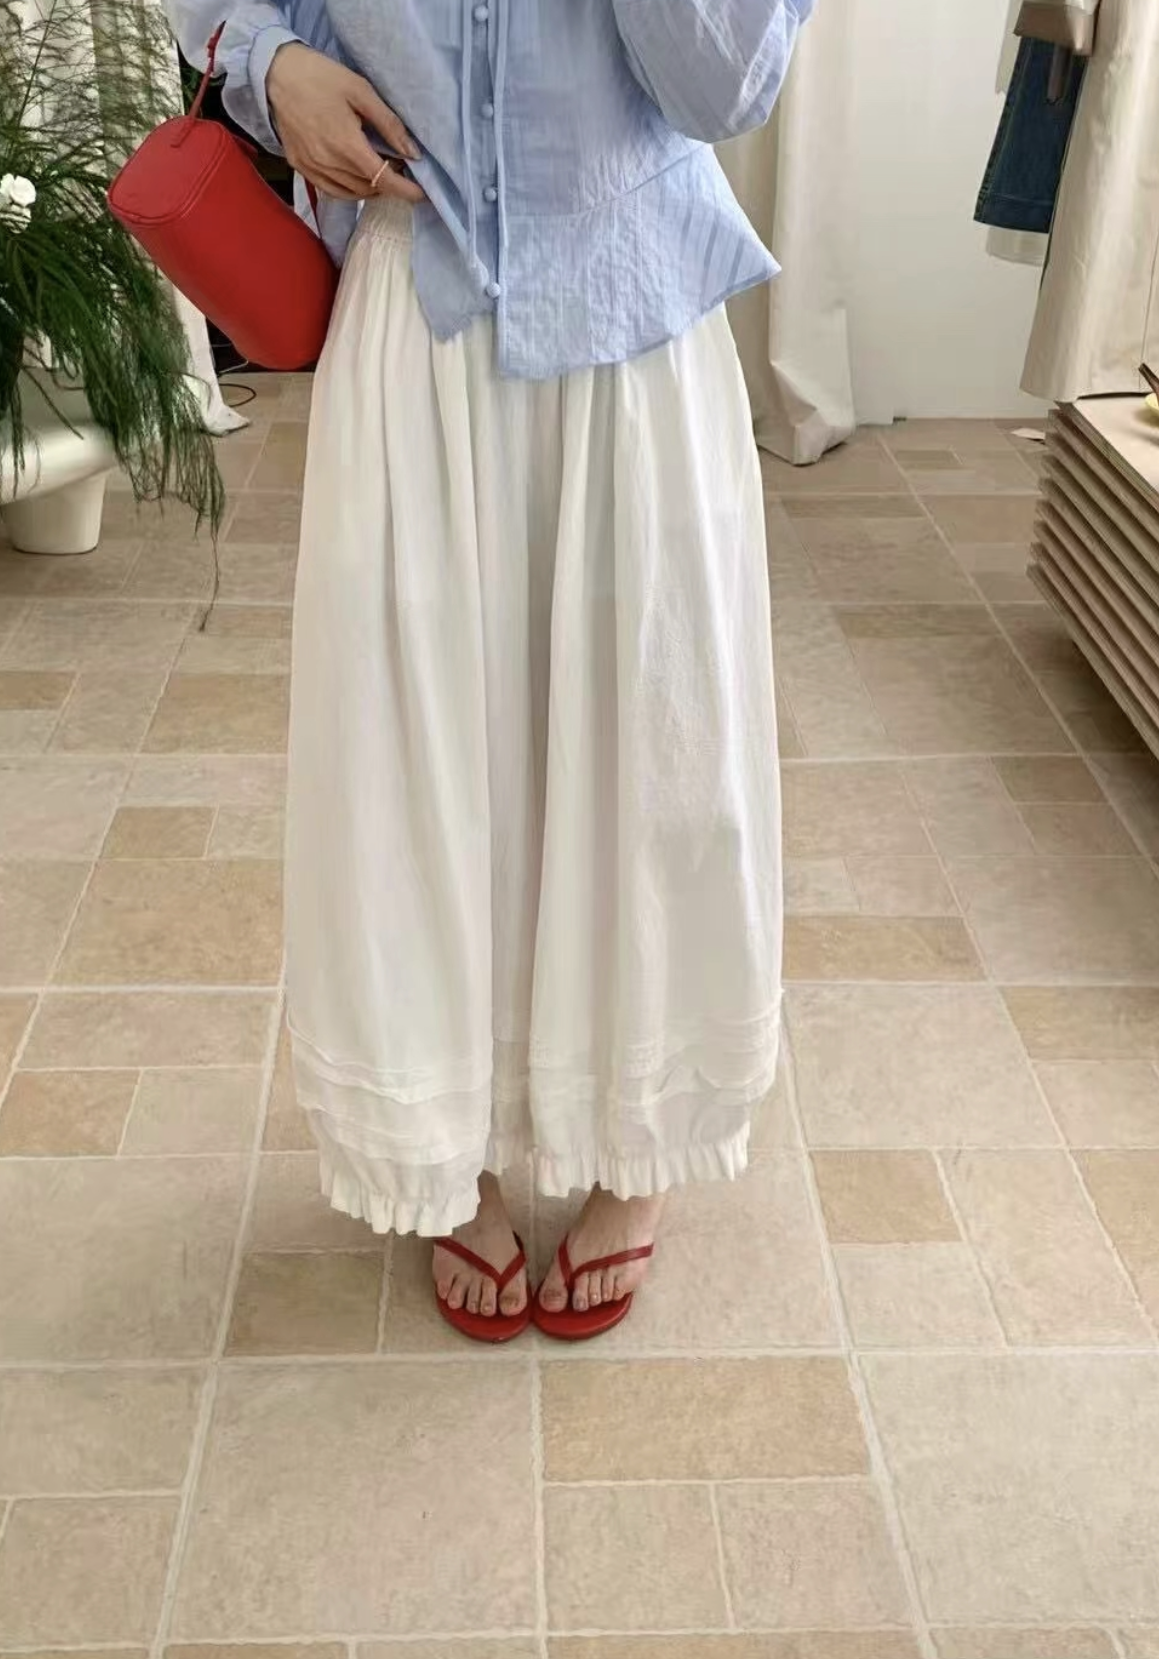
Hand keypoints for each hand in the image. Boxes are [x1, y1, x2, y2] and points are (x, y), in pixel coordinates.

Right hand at [266, 43, 424, 203]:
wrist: (275, 73)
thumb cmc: (320, 76)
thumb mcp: (361, 91)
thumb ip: (389, 124)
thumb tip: (413, 153)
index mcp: (347, 145)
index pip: (383, 180)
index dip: (405, 191)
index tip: (421, 194)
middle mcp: (329, 164)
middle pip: (369, 188)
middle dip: (389, 182)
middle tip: (397, 164)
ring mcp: (312, 168)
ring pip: (351, 192)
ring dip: (370, 187)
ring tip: (378, 168)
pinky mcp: (300, 166)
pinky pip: (331, 189)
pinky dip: (349, 188)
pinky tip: (356, 173)